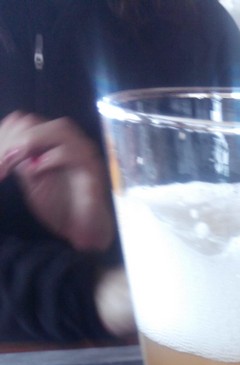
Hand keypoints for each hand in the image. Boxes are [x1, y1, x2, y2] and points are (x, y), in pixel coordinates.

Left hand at [0, 112, 114, 250]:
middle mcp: (68, 141)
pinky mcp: (93, 169)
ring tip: (16, 160)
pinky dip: (51, 159)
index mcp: (50, 141)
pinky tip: (37, 170)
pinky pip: (73, 153)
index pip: (21, 123)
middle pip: (34, 121)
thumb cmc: (59, 207)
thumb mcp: (30, 180)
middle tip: (1, 163)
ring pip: (59, 129)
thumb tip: (7, 147)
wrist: (82, 230)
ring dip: (32, 141)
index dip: (4, 137)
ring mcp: (83, 153)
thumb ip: (20, 160)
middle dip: (12, 141)